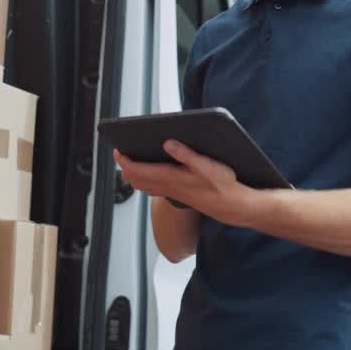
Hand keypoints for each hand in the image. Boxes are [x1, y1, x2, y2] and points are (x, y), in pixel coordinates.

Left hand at [113, 140, 262, 227]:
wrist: (232, 206)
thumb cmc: (223, 184)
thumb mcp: (208, 165)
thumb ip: (186, 154)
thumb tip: (167, 143)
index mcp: (172, 177)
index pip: (138, 170)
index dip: (125, 160)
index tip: (118, 149)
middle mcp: (168, 186)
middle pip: (136, 179)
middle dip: (126, 166)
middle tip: (121, 152)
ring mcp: (172, 192)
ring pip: (143, 185)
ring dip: (134, 174)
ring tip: (130, 161)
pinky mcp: (178, 194)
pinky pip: (153, 189)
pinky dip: (145, 180)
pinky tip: (149, 173)